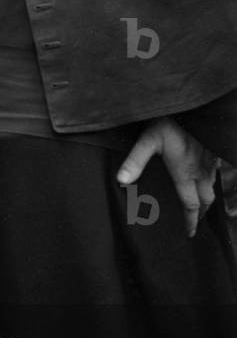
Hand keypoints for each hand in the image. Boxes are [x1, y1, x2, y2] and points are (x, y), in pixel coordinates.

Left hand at [116, 116, 218, 237]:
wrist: (191, 104)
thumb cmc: (168, 122)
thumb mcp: (147, 140)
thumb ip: (135, 161)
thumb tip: (121, 182)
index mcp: (185, 174)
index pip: (190, 204)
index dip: (190, 221)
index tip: (188, 233)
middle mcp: (201, 171)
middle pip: (206, 199)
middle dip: (201, 212)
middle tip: (194, 221)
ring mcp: (209, 161)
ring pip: (213, 186)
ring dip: (207, 198)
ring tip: (201, 204)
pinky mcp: (213, 150)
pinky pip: (217, 172)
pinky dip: (212, 181)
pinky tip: (206, 178)